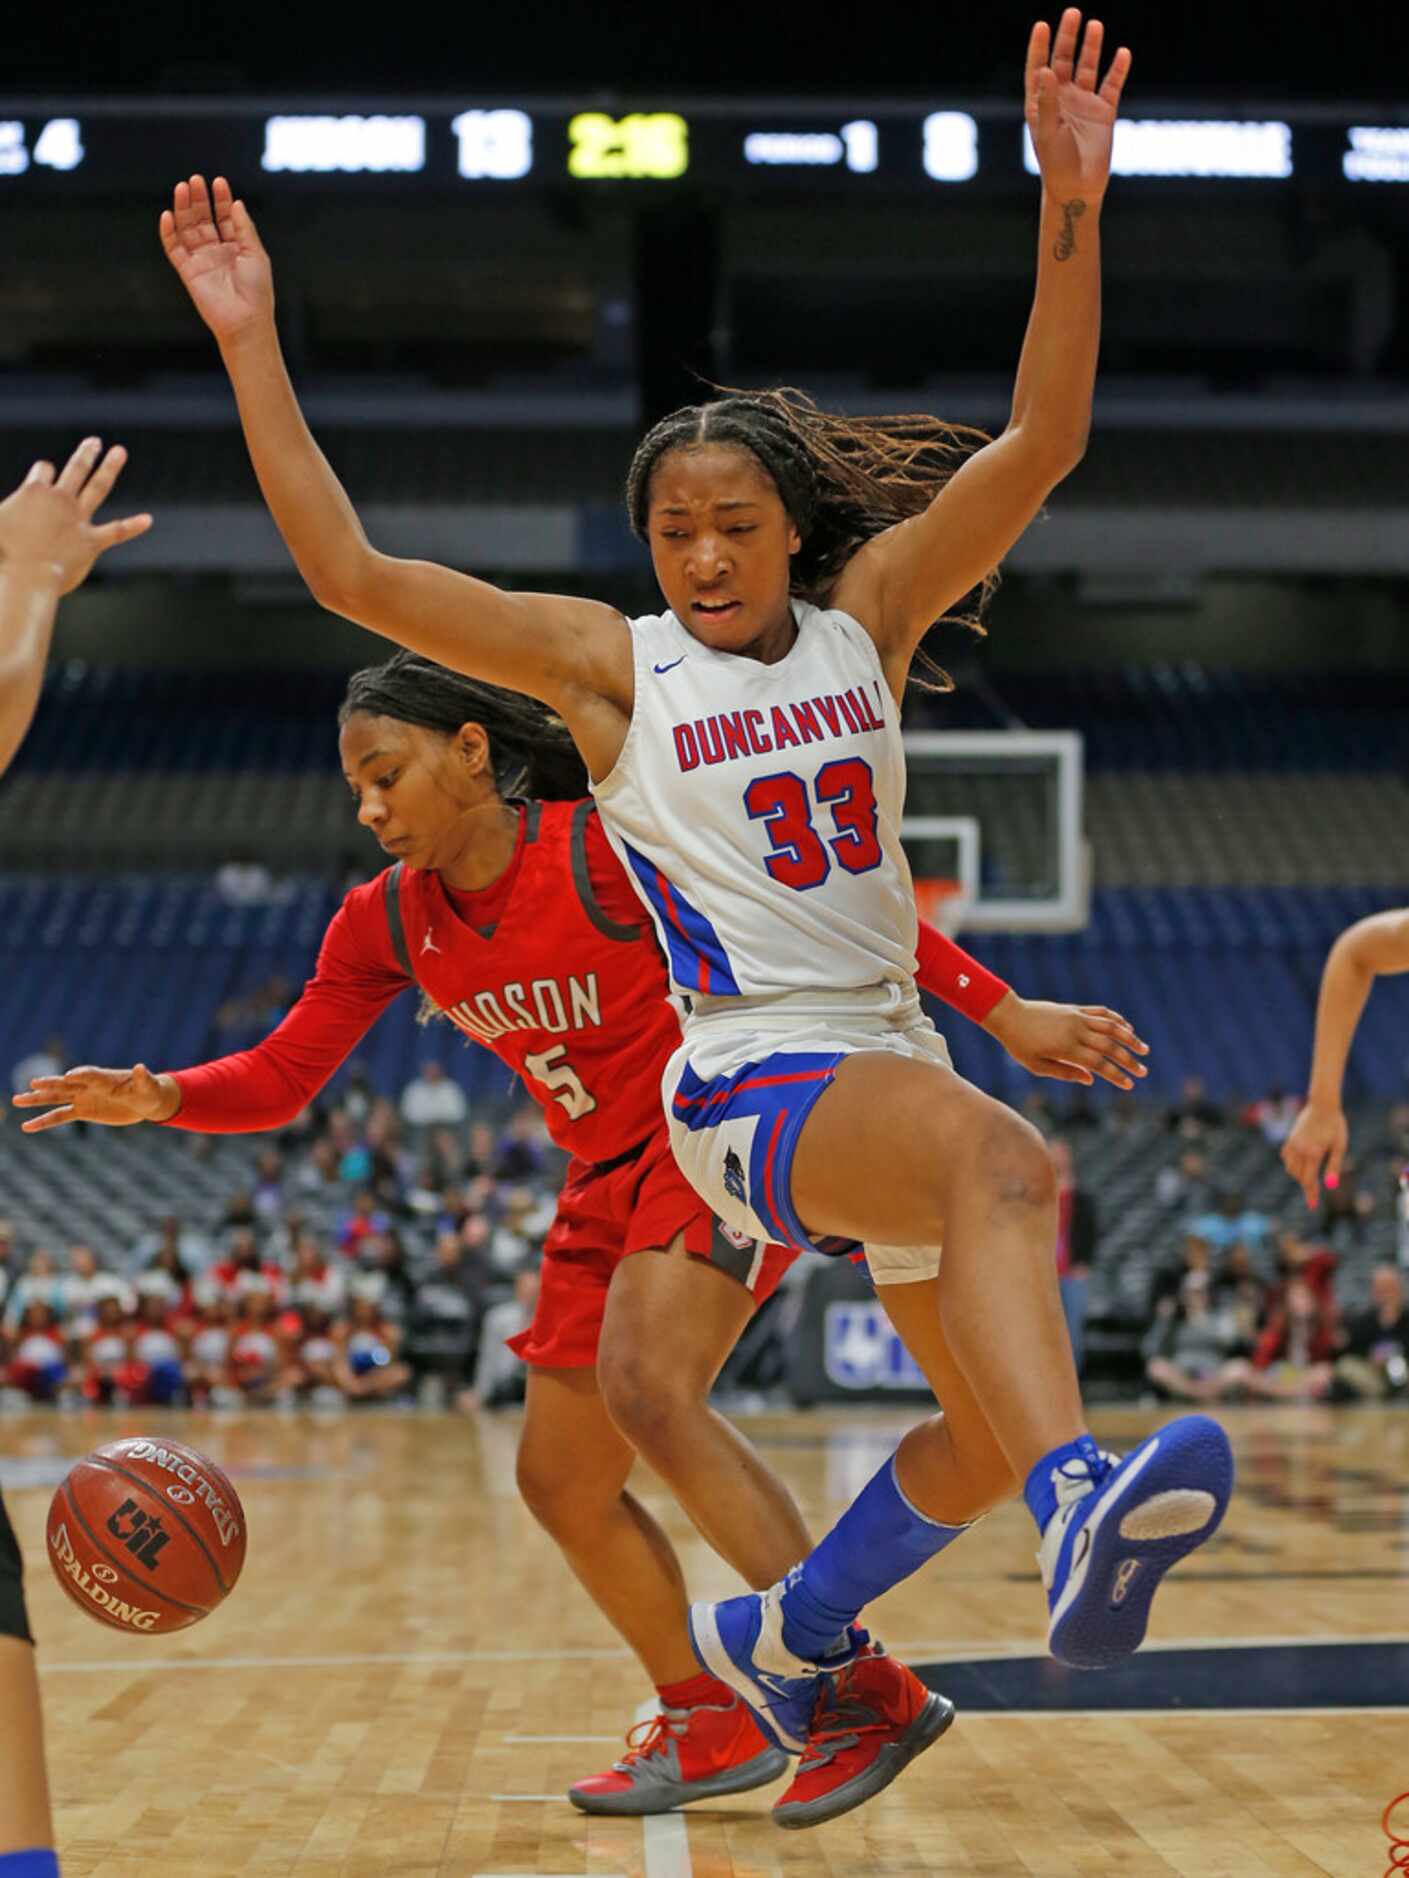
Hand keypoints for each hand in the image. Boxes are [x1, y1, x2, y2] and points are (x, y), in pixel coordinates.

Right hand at [0, 441, 150, 594]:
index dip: (43, 473)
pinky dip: (133, 526)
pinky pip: (116, 531)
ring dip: (109, 468)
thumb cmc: (2, 552)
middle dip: (86, 454)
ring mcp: (78, 519)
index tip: (44, 478)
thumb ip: (1, 512)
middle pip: (75, 469)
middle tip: (94, 442)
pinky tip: (147, 520)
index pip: (43, 470)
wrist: (25, 576)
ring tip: (119, 451)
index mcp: (33, 491)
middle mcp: (59, 499)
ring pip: (97, 487)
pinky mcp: (91, 542)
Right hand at [12, 1063, 179, 1132]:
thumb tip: (141, 1067)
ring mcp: (84, 1097)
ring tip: (17, 1100)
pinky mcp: (83, 1110)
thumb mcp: (148, 1086)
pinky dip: (43, 1121)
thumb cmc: (148, 1090)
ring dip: (37, 1099)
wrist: (145, 1101)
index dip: (81, 1075)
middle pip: (67, 1084)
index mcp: (106, 1078)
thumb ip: (143, 1078)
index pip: (91, 1075)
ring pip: (56, 1098)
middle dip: (51, 1083)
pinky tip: (27, 1126)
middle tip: (34, 1082)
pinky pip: (60, 1116)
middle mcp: (90, 1086)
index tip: (69, 1075)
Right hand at [160, 174, 273, 342]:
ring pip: (188, 229)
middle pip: (204, 219)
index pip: (226, 217)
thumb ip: (244, 228)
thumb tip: (237, 203)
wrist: (246, 321)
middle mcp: (218, 252)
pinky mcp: (187, 271)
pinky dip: (168, 232)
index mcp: (237, 248)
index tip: (218, 182)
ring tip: (182, 188)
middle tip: (196, 180)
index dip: (222, 199)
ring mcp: (201, 260)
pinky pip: (174, 248)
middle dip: (200, 199)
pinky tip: (168, 215)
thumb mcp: (256, 254)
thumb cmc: (257, 291)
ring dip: (183, 208)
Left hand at [982, 992, 1147, 1088]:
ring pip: (1111, 1026)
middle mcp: (1075, 1031)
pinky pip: (1101, 1012)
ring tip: (1144, 1049)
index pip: (1098, 1064)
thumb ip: (1065, 1072)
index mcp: (1066, 1048)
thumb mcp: (1037, 1066)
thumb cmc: (1019, 1045)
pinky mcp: (1075, 1009)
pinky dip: (1117, 1019)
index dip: (1116, 1075)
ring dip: (1130, 1038)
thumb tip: (1090, 1079)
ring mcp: (1077, 1017)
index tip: (1130, 1085)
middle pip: (1109, 1046)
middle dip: (1128, 1060)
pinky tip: (1127, 1028)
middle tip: (1143, 1072)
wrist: (1009, 1015)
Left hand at [1026, 9, 1131, 203]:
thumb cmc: (1055, 164)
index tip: (1041, 25)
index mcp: (1041, 103)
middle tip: (1073, 12)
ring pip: (1088, 68)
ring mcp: (1083, 103)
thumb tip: (1045, 70)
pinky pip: (1112, 85)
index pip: (1038, 68)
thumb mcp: (1047, 131)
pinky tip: (1122, 53)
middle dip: (1068, 37)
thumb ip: (1047, 100)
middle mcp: (1061, 99)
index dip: (1038, 47)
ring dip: (1091, 47)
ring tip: (1095, 25)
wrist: (1078, 188)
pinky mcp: (1104, 112)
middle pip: (1064, 61)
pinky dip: (1117, 70)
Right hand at [1281, 1102, 1348, 1209]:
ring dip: (1298, 1176)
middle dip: (1306, 1185)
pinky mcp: (1289, 1139)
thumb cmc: (1336, 1126)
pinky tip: (1300, 1165)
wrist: (1322, 1105)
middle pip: (1299, 1176)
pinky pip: (1286, 1158)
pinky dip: (1291, 1165)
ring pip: (1290, 1169)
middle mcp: (1299, 1150)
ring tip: (1310, 1177)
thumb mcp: (1340, 1147)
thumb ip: (1334, 1166)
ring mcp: (1292, 1144)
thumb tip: (1331, 1186)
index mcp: (1313, 1153)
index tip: (1312, 1206)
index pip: (1309, 1180)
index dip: (1311, 1194)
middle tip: (1315, 1193)